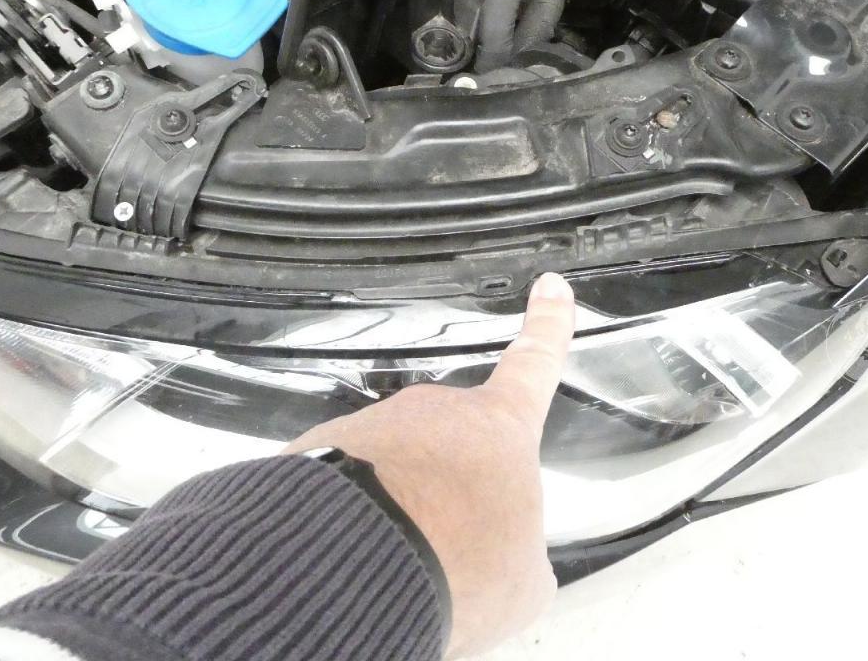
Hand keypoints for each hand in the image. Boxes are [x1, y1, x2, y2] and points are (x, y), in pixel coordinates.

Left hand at [285, 272, 575, 657]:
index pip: (534, 365)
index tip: (550, 287)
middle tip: (445, 547)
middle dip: (446, 488)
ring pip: (392, 467)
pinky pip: (342, 484)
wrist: (361, 565)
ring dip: (395, 508)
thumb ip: (518, 553)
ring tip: (396, 561)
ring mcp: (373, 425)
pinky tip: (351, 552)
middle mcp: (436, 411)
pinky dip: (348, 516)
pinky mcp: (318, 448)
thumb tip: (500, 560)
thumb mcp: (522, 579)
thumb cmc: (460, 564)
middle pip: (450, 443)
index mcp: (499, 428)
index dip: (547, 327)